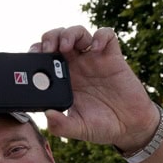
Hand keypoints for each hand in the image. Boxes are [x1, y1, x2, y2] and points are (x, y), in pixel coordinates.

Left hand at [30, 26, 159, 151]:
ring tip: (66, 46)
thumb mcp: (78, 129)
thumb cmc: (101, 126)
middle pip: (58, 39)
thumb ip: (61, 126)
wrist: (130, 127)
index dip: (37, 53)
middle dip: (49, 38)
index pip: (45, 58)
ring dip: (69, 34)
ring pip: (78, 33)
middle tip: (47, 49)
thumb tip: (47, 114)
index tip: (32, 58)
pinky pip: (107, 36)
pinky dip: (100, 36)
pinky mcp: (113, 57)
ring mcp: (94, 60)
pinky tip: (96, 49)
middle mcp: (76, 67)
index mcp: (64, 80)